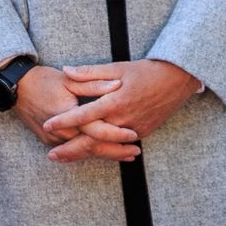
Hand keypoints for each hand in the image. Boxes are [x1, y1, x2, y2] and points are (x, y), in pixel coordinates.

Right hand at [12, 63, 137, 164]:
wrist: (16, 88)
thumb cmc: (43, 80)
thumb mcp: (69, 80)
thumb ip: (94, 83)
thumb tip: (117, 85)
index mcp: (68, 114)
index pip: (96, 129)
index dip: (116, 133)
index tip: (133, 134)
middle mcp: (60, 131)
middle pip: (92, 147)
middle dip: (115, 151)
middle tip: (135, 153)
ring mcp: (53, 139)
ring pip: (83, 151)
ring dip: (105, 154)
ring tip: (126, 155)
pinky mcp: (49, 141)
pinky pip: (73, 150)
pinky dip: (90, 152)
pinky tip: (105, 153)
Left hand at [41, 59, 199, 162]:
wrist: (178, 79)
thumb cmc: (146, 71)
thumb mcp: (118, 67)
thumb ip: (90, 72)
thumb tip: (66, 70)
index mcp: (115, 101)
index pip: (84, 115)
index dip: (64, 121)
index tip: (47, 125)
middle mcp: (124, 119)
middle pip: (93, 139)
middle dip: (71, 149)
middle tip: (51, 155)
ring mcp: (135, 128)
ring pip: (106, 145)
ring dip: (84, 153)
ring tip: (65, 158)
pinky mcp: (143, 132)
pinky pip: (120, 144)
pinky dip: (104, 150)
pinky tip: (89, 154)